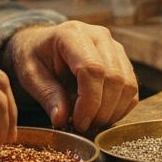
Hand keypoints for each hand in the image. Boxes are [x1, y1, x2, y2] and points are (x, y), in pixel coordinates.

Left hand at [4, 21, 138, 131]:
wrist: (42, 42)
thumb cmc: (34, 56)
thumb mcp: (30, 75)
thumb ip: (47, 95)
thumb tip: (61, 120)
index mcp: (72, 34)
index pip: (92, 69)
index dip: (89, 102)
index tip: (78, 123)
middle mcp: (98, 36)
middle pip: (114, 78)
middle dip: (101, 110)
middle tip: (83, 126)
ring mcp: (114, 46)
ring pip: (128, 84)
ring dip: (113, 111)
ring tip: (91, 122)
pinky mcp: (122, 59)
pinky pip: (132, 88)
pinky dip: (121, 107)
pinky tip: (102, 114)